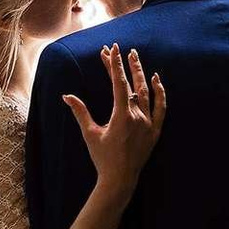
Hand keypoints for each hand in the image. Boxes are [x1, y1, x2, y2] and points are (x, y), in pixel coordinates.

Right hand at [63, 45, 166, 188]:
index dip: (115, 64)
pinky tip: (156, 79)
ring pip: (147, 92)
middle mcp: (138, 117)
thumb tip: (67, 96)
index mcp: (122, 116)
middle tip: (120, 49)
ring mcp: (148, 124)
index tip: (112, 49)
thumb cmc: (103, 158)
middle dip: (124, 65)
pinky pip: (161, 108)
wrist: (119, 179)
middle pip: (132, 84)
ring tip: (134, 57)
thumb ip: (80, 112)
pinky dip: (160, 92)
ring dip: (140, 73)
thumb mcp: (90, 134)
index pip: (119, 83)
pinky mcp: (155, 131)